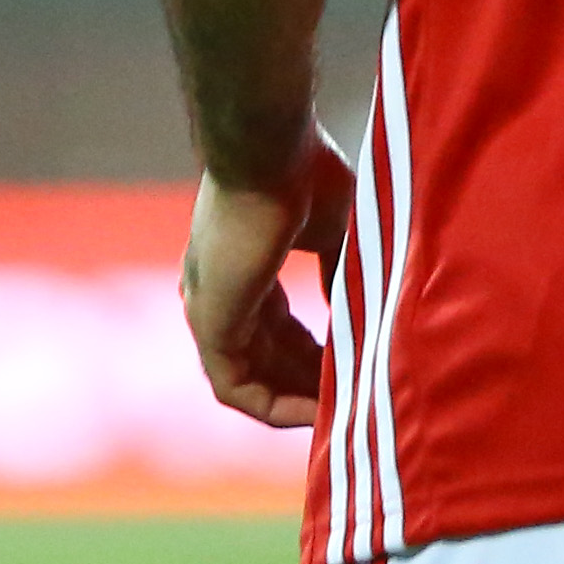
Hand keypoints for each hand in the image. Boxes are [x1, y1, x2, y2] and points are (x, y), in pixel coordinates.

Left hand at [183, 138, 356, 430]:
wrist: (270, 148)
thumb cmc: (303, 170)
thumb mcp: (333, 228)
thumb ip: (336, 271)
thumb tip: (354, 312)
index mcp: (244, 263)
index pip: (275, 326)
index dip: (314, 353)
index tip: (352, 366)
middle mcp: (218, 289)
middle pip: (263, 356)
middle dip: (308, 382)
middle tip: (351, 400)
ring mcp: (208, 306)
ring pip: (249, 377)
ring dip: (293, 399)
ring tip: (339, 415)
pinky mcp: (209, 321)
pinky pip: (236, 386)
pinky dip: (274, 405)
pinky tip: (315, 411)